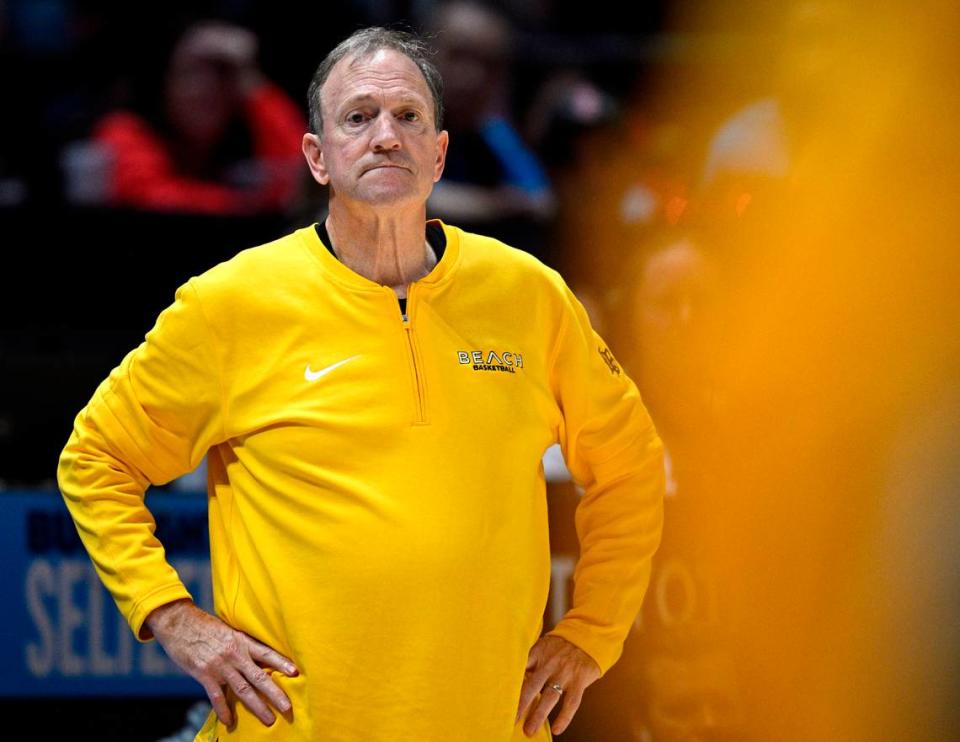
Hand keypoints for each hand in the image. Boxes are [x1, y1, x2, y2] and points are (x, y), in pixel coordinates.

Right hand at [144, 599, 298, 727]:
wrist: (179, 623)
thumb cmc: (204, 625)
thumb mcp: (227, 629)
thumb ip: (240, 642)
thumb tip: (254, 654)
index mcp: (241, 640)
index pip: (266, 653)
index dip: (281, 663)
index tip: (296, 672)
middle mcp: (234, 654)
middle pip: (259, 676)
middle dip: (275, 693)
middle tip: (288, 707)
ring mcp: (220, 666)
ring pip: (243, 689)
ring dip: (257, 706)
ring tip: (269, 719)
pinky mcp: (204, 674)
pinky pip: (217, 696)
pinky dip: (223, 710)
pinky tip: (229, 721)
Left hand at [515, 634, 601, 736]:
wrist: (587, 637)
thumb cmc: (560, 646)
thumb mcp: (543, 646)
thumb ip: (530, 661)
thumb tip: (515, 679)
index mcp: (538, 653)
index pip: (521, 669)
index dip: (511, 684)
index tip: (501, 698)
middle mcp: (550, 664)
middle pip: (532, 686)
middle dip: (521, 704)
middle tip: (511, 720)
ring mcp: (565, 673)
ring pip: (550, 697)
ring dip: (539, 715)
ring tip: (529, 730)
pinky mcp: (579, 681)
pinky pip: (572, 702)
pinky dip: (564, 717)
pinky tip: (557, 729)